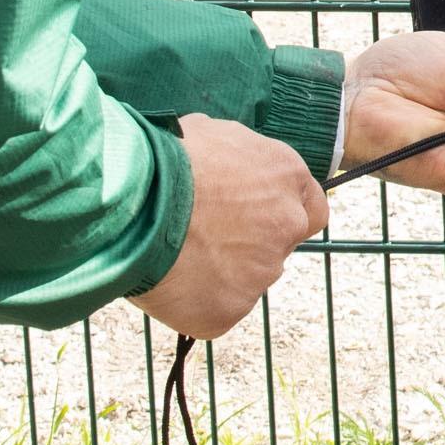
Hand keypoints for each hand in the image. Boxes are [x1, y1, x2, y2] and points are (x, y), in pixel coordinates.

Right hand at [134, 114, 324, 339]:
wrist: (132, 202)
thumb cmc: (165, 159)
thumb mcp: (211, 134)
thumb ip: (237, 161)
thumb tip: (230, 169)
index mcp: (286, 177)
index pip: (312, 207)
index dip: (283, 212)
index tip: (257, 216)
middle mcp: (286, 225)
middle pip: (277, 245)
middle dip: (248, 244)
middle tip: (204, 236)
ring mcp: (262, 272)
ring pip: (246, 279)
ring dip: (220, 271)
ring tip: (176, 254)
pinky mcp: (231, 310)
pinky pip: (216, 309)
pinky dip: (195, 300)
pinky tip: (168, 279)